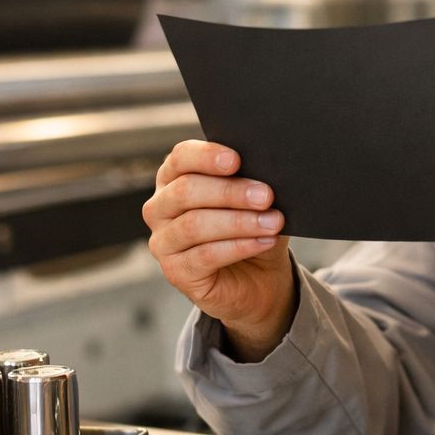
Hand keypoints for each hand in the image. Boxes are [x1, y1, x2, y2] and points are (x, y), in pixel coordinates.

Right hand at [143, 140, 295, 361]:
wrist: (258, 278)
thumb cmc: (252, 229)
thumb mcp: (256, 202)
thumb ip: (254, 184)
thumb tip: (267, 173)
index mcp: (175, 178)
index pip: (181, 157)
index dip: (206, 156)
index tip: (236, 160)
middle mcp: (161, 208)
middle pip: (186, 190)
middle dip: (230, 191)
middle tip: (266, 195)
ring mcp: (163, 242)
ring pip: (194, 225)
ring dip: (239, 222)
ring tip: (273, 222)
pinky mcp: (175, 272)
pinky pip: (205, 255)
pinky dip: (239, 246)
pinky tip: (263, 241)